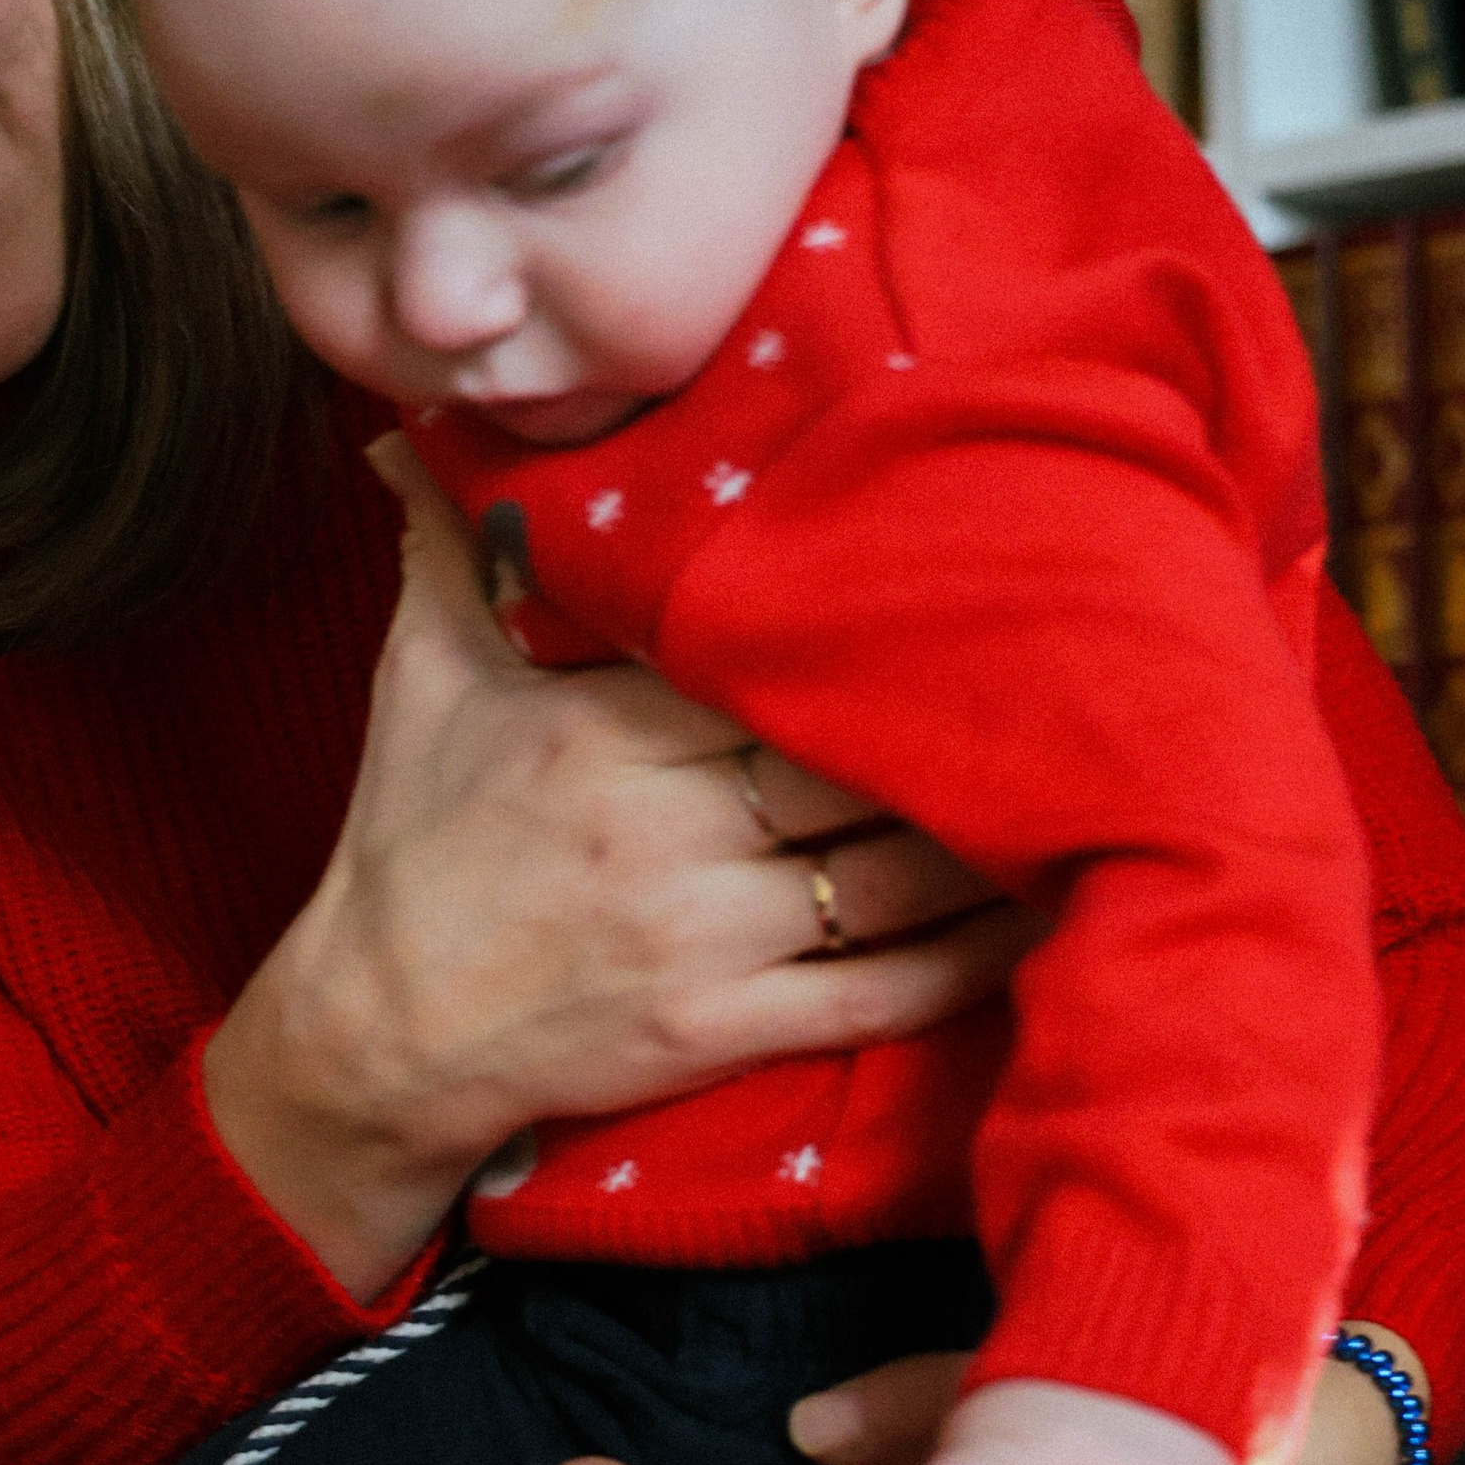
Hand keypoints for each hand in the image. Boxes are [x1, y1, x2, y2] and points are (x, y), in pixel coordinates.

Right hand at [203, 446, 1030, 1296]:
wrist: (374, 1039)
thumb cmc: (406, 846)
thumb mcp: (419, 681)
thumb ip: (449, 549)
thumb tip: (417, 425)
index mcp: (596, 726)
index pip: (765, 654)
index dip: (877, 621)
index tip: (972, 571)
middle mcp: (657, 827)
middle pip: (851, 758)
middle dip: (962, 719)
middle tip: (1081, 670)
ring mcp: (698, 937)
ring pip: (887, 876)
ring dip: (995, 835)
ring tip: (1090, 784)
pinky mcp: (721, 1030)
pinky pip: (877, 994)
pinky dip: (969, 961)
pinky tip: (1043, 919)